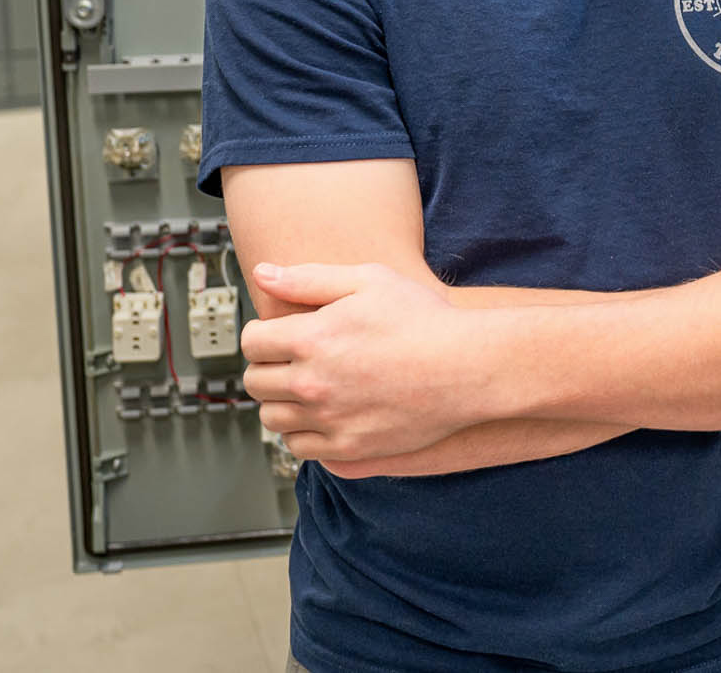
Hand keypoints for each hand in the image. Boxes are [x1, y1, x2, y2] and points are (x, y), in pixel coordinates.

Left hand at [241, 262, 490, 463]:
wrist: (469, 367)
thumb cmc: (425, 320)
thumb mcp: (369, 279)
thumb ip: (309, 278)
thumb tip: (263, 272)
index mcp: (312, 338)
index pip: (252, 343)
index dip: (261, 335)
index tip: (277, 335)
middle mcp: (313, 382)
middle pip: (256, 382)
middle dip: (268, 367)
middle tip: (291, 360)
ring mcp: (330, 419)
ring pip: (272, 418)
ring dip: (281, 402)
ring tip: (306, 387)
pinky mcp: (349, 448)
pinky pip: (300, 447)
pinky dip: (301, 432)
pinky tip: (321, 414)